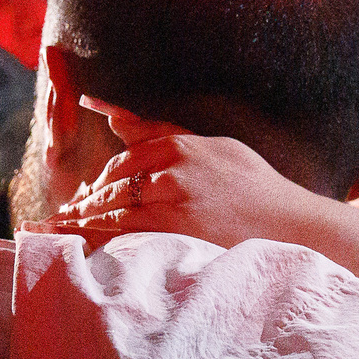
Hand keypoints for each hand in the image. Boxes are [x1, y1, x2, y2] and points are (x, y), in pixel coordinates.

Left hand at [46, 106, 330, 248]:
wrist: (290, 224)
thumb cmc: (258, 189)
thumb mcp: (215, 148)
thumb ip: (163, 132)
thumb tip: (112, 116)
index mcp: (182, 143)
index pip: (127, 157)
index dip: (104, 179)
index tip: (91, 194)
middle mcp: (174, 166)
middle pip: (115, 181)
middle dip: (89, 200)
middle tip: (70, 216)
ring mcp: (174, 197)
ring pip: (115, 206)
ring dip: (87, 219)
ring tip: (67, 230)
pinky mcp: (177, 226)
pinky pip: (127, 231)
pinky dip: (103, 235)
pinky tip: (89, 242)